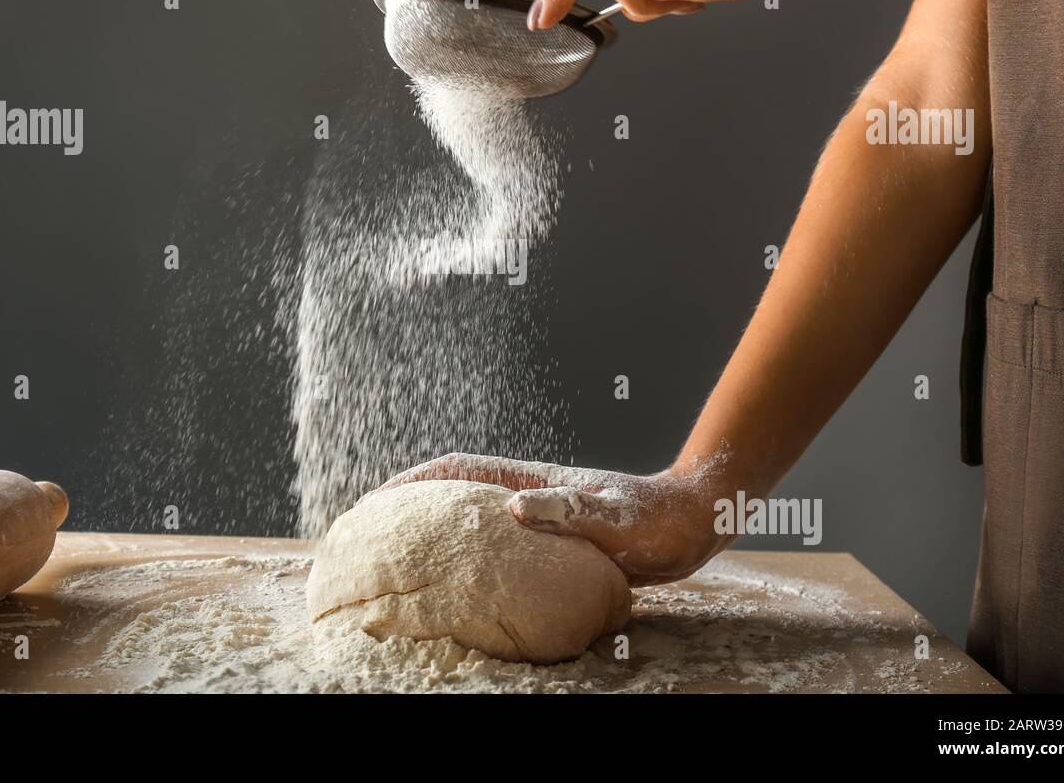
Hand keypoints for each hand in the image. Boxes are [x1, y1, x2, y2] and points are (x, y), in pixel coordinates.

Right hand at [368, 452, 731, 585]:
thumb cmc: (657, 516)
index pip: (458, 472)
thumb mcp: (614, 515)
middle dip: (408, 509)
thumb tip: (513, 507)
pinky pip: (497, 554)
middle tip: (369, 537)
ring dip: (434, 536)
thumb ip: (569, 509)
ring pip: (471, 523)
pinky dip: (470, 565)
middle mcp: (526, 498)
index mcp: (531, 483)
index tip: (374, 500)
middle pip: (453, 494)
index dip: (413, 483)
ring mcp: (537, 520)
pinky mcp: (551, 546)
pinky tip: (461, 591)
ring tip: (398, 567)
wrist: (694, 522)